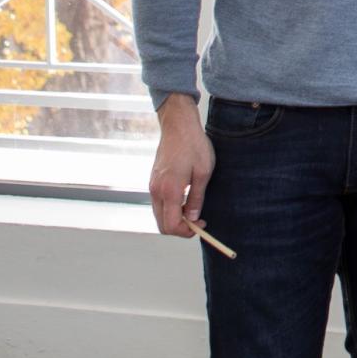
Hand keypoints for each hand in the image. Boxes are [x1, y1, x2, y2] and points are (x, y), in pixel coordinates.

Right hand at [148, 95, 214, 238]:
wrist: (178, 126)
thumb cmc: (194, 146)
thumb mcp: (204, 172)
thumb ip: (197, 198)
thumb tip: (193, 218)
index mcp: (170, 190)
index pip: (171, 225)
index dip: (186, 231)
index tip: (201, 224)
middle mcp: (156, 191)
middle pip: (162, 224)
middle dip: (180, 228)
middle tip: (198, 220)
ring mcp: (152, 186)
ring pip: (159, 214)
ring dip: (175, 218)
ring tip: (193, 208)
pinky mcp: (153, 181)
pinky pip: (159, 203)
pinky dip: (170, 208)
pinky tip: (185, 199)